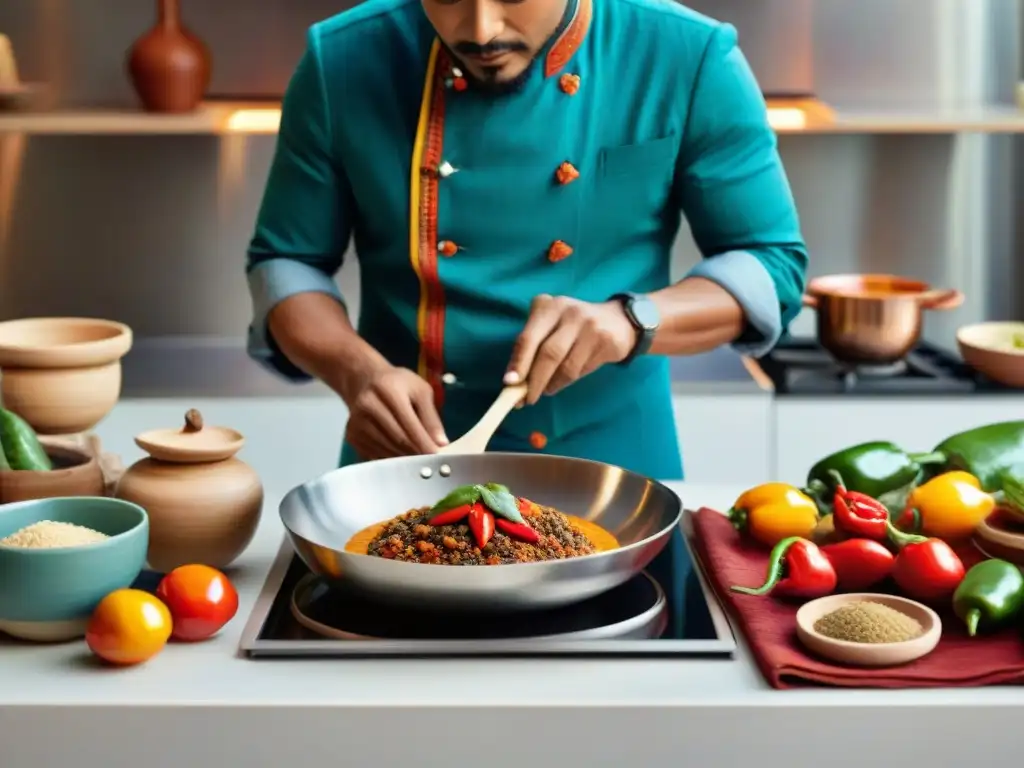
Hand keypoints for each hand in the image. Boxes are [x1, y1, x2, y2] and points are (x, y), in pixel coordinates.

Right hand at [342, 365, 448, 459]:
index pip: (409, 423)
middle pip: (397, 439)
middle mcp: (368, 405)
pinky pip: (375, 454)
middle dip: (416, 454)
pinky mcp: (351, 435)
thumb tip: (441, 443)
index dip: (424, 442)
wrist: (365, 381)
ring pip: (386, 449)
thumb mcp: (420, 391)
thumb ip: (431, 416)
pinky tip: (402, 458)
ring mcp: (356, 422)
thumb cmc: (398, 384)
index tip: (437, 456)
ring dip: (405, 459)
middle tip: (430, 463)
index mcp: (388, 390)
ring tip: (419, 461)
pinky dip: (391, 459)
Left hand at [504, 295, 636, 404]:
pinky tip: (563, 381)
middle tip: (526, 399)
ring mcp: (590, 326)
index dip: (518, 362)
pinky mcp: (605, 341)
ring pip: (566, 366)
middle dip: (534, 380)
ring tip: (545, 390)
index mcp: (549, 306)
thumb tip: (513, 380)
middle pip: (548, 354)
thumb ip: (532, 345)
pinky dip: (567, 381)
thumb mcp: (551, 324)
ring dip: (552, 384)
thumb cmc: (573, 326)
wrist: (618, 320)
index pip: (528, 337)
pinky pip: (581, 370)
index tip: (509, 383)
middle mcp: (569, 312)